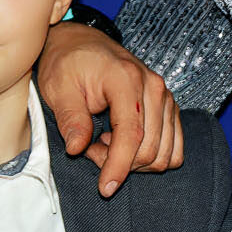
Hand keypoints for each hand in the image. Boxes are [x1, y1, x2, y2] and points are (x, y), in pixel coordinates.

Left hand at [35, 22, 182, 196]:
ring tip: (103, 142)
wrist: (81, 43)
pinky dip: (150, 155)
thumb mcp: (58, 88)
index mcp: (126, 79)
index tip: (105, 189)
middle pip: (150, 149)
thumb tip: (76, 149)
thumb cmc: (67, 63)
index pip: (131, 135)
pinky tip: (122, 142)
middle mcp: (153, 86)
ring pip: (164, 153)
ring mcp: (165, 96)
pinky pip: (173, 147)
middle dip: (119, 163)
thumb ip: (71, 118)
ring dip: (134, 161)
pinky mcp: (168, 106)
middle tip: (89, 149)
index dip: (118, 167)